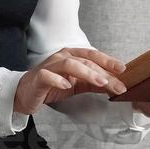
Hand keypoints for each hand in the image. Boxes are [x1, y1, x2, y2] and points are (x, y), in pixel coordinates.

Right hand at [13, 47, 127, 115]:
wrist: (25, 93)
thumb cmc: (51, 86)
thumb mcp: (77, 84)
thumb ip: (94, 83)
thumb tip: (116, 85)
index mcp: (72, 55)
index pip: (93, 55)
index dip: (108, 61)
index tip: (124, 70)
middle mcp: (61, 57)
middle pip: (85, 60)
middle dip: (103, 71)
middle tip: (117, 83)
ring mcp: (49, 66)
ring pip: (69, 64)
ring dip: (86, 73)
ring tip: (100, 82)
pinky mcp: (38, 77)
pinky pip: (48, 76)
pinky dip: (58, 79)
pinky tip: (67, 85)